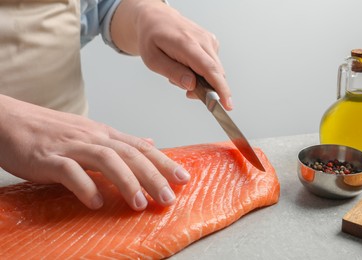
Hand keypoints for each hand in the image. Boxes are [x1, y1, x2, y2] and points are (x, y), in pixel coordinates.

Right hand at [0, 95, 189, 209]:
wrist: (9, 119)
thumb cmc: (50, 130)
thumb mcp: (91, 132)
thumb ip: (120, 141)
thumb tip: (149, 142)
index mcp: (103, 133)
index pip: (140, 146)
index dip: (163, 162)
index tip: (183, 177)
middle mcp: (92, 137)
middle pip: (129, 154)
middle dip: (153, 175)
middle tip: (169, 197)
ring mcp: (71, 146)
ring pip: (106, 160)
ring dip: (126, 182)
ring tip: (140, 203)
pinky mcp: (48, 157)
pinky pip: (69, 171)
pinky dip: (85, 186)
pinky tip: (96, 201)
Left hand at [111, 0, 232, 110]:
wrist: (156, 19)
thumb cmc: (152, 38)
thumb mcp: (153, 60)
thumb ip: (173, 72)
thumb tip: (191, 85)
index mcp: (186, 44)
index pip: (209, 69)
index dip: (220, 89)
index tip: (227, 104)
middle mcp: (202, 40)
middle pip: (216, 73)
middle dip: (207, 90)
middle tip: (188, 93)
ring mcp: (209, 40)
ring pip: (215, 72)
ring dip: (202, 81)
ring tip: (181, 74)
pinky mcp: (212, 43)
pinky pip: (213, 66)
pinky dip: (203, 73)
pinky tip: (188, 67)